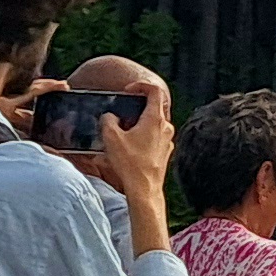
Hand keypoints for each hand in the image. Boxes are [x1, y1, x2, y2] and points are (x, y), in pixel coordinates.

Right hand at [65, 58, 177, 205]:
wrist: (144, 189)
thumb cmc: (130, 164)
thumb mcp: (111, 138)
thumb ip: (108, 120)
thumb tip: (110, 116)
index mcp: (155, 119)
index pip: (155, 91)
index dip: (141, 85)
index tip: (129, 90)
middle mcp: (165, 128)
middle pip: (154, 107)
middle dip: (136, 107)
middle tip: (122, 113)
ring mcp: (167, 141)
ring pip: (154, 123)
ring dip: (138, 123)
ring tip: (122, 132)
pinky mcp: (165, 152)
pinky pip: (154, 137)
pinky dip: (143, 136)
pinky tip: (129, 146)